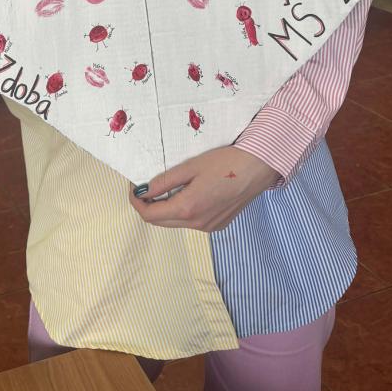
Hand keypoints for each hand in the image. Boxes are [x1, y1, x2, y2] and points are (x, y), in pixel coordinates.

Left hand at [129, 146, 279, 231]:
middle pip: (161, 222)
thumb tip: (144, 190)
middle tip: (145, 187)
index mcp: (188, 208)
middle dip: (149, 207)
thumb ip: (165, 181)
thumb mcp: (190, 167)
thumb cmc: (225, 162)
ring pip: (176, 223)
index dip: (137, 203)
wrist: (257, 168)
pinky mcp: (218, 225)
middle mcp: (197, 224)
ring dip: (166, 209)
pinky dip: (183, 211)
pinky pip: (192, 222)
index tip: (135, 188)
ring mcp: (208, 227)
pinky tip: (189, 194)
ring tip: (167, 188)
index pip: (150, 215)